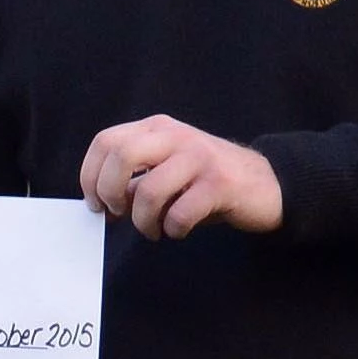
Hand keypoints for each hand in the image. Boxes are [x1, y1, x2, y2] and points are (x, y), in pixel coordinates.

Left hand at [79, 116, 284, 239]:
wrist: (267, 184)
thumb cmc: (209, 182)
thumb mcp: (168, 171)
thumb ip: (135, 180)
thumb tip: (102, 200)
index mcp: (157, 129)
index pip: (106, 142)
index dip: (91, 176)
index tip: (96, 203)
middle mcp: (176, 136)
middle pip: (121, 156)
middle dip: (110, 193)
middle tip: (120, 213)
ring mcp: (199, 157)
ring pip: (149, 191)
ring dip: (144, 222)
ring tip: (154, 229)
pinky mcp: (220, 184)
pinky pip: (180, 213)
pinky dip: (173, 229)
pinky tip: (179, 229)